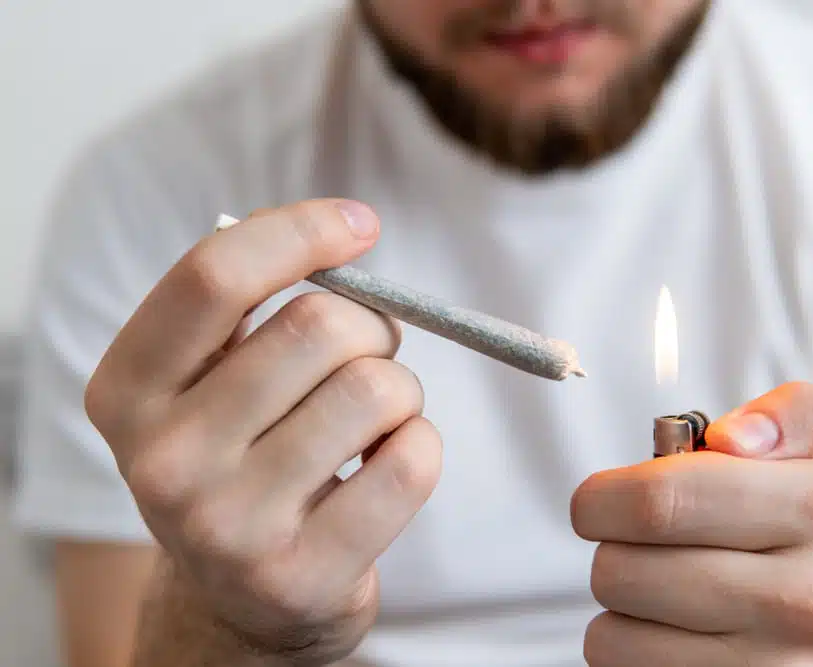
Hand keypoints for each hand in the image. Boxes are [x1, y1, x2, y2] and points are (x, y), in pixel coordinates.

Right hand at [85, 200, 442, 662]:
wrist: (241, 598)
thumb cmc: (242, 458)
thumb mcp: (209, 381)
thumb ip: (252, 304)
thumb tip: (347, 228)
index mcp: (127, 390)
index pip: (214, 275)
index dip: (302, 231)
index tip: (360, 224)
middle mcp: (163, 461)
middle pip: (318, 326)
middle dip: (371, 325)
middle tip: (368, 354)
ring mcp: (228, 527)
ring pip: (376, 389)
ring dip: (400, 390)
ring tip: (371, 421)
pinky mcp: (300, 577)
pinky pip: (412, 460)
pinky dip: (421, 443)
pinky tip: (385, 464)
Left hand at [571, 383, 812, 665]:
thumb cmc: (805, 536)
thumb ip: (786, 417)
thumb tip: (731, 436)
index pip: (657, 499)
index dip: (604, 498)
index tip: (605, 501)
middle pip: (621, 568)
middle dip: (612, 550)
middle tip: (644, 547)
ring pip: (611, 632)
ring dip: (622, 609)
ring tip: (673, 597)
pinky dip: (630, 653)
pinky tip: (679, 641)